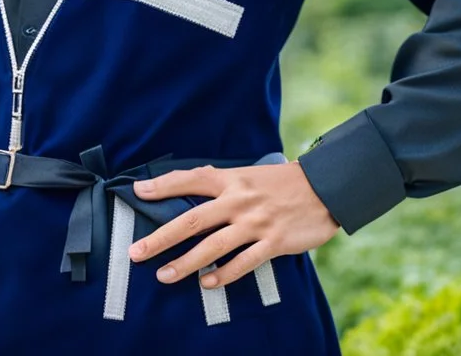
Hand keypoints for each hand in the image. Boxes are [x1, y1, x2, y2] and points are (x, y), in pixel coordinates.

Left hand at [128, 159, 339, 288]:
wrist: (324, 188)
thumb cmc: (282, 183)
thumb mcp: (250, 175)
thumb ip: (223, 184)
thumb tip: (192, 186)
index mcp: (232, 179)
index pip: (190, 179)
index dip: (163, 185)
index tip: (137, 192)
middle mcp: (239, 200)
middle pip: (192, 219)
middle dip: (161, 237)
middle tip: (137, 252)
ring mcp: (255, 222)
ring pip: (212, 247)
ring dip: (185, 264)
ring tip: (164, 275)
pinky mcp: (273, 242)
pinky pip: (242, 263)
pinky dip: (223, 275)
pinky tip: (207, 284)